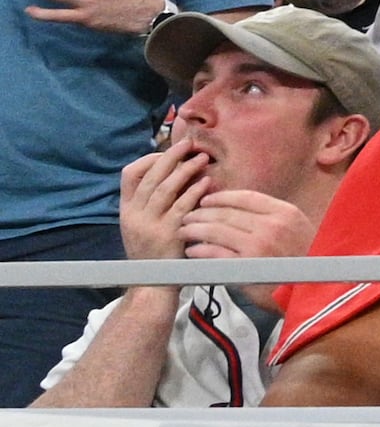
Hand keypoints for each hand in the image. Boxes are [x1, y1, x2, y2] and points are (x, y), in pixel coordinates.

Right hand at [116, 143, 212, 260]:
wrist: (153, 284)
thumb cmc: (154, 251)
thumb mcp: (142, 225)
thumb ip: (151, 201)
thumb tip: (172, 170)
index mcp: (126, 210)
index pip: (129, 175)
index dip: (150, 159)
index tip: (169, 152)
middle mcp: (133, 216)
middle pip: (150, 177)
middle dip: (170, 156)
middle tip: (188, 143)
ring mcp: (148, 225)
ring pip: (164, 189)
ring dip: (185, 170)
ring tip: (202, 158)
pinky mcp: (166, 235)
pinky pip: (181, 207)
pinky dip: (194, 192)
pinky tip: (206, 182)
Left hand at [177, 189, 315, 260]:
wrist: (314, 290)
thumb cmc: (305, 260)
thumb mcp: (297, 229)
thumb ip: (272, 217)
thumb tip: (238, 210)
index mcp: (285, 212)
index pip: (245, 197)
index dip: (221, 197)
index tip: (207, 200)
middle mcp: (271, 226)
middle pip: (226, 212)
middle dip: (201, 213)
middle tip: (187, 216)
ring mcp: (258, 246)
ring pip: (216, 230)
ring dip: (195, 229)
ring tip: (184, 231)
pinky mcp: (245, 267)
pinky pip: (214, 254)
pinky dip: (199, 250)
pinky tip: (191, 250)